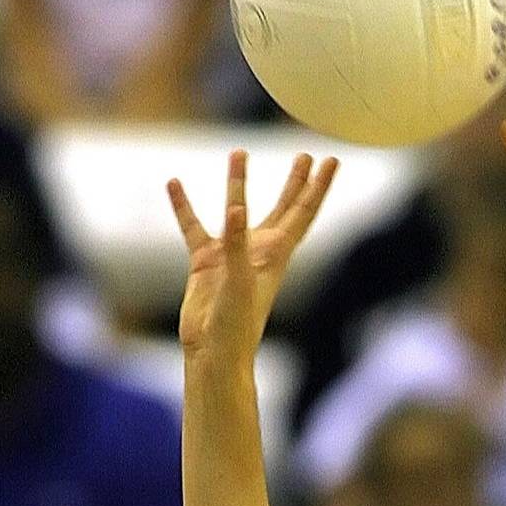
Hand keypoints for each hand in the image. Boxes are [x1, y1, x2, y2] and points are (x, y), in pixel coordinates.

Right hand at [167, 150, 337, 366]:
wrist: (213, 352)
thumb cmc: (236, 324)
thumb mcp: (239, 281)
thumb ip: (238, 244)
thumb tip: (236, 208)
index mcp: (276, 254)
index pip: (302, 212)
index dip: (317, 186)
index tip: (331, 160)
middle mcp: (258, 251)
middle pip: (283, 207)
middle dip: (296, 182)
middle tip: (305, 154)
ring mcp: (231, 255)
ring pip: (236, 209)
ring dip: (238, 182)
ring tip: (238, 152)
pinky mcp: (205, 263)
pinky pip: (193, 227)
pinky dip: (184, 206)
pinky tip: (173, 184)